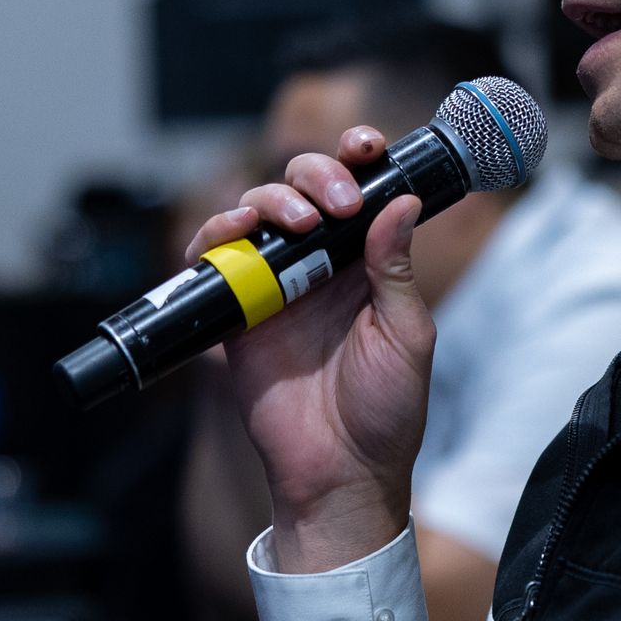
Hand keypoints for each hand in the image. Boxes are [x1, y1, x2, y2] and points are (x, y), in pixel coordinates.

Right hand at [183, 126, 432, 572]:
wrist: (340, 475)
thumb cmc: (386, 411)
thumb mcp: (406, 335)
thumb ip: (395, 268)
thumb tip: (401, 201)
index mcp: (366, 262)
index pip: (360, 190)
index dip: (358, 158)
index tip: (366, 145)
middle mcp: (318, 265)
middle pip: (303, 188)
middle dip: (316, 175)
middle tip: (336, 203)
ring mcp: (274, 287)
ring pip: (257, 213)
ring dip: (272, 200)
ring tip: (296, 223)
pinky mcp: (236, 315)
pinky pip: (214, 262)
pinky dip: (217, 236)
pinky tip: (236, 232)